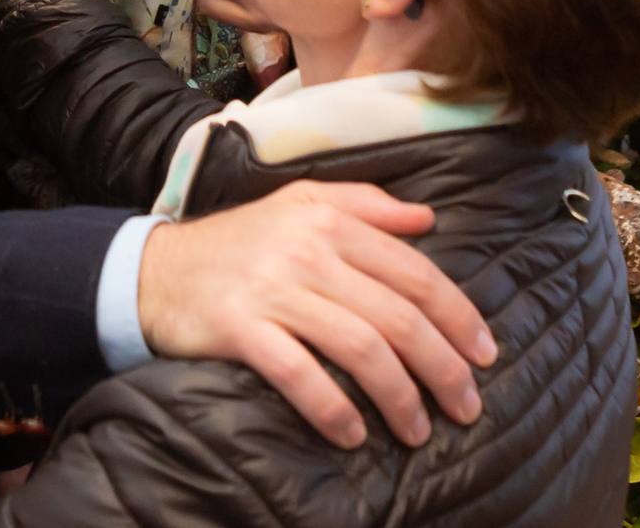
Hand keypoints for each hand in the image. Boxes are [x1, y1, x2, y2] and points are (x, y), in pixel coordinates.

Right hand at [137, 180, 493, 449]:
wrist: (153, 269)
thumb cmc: (238, 242)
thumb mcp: (300, 205)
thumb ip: (366, 206)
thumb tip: (428, 219)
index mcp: (331, 222)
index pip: (415, 273)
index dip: (459, 317)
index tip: (486, 356)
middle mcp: (309, 252)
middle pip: (397, 316)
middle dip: (443, 367)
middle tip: (467, 406)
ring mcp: (274, 290)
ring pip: (360, 346)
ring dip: (399, 396)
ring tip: (419, 430)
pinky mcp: (240, 328)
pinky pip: (299, 373)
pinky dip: (333, 408)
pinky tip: (354, 434)